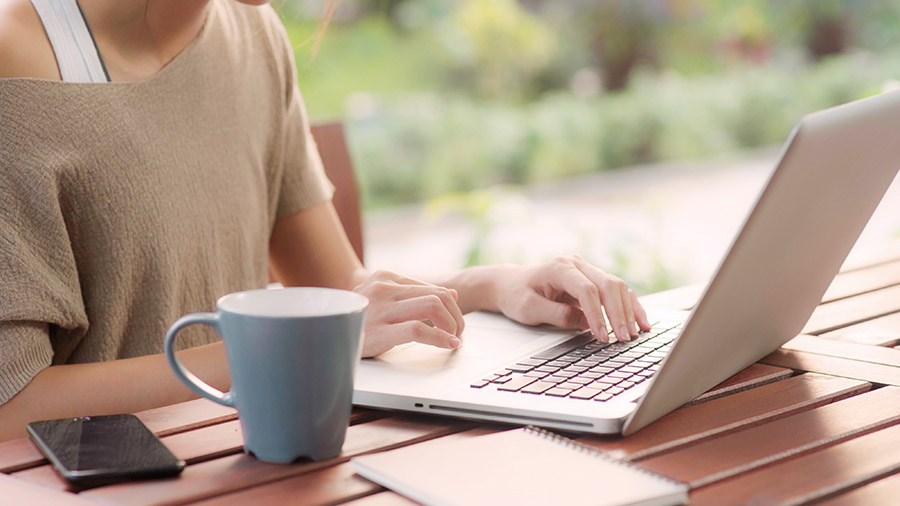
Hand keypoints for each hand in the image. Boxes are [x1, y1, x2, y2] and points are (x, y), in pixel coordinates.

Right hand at [354, 270, 464, 356]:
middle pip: (438, 295)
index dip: (451, 306)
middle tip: (458, 332)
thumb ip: (412, 294)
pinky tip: (448, 344)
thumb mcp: (381, 299)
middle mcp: (384, 288)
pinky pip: (420, 329)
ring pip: (433, 307)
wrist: (319, 331)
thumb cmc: (354, 318)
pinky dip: (441, 338)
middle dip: (455, 316)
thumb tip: (453, 295)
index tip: (455, 321)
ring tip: (454, 338)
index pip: (432, 288)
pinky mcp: (380, 330)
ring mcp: (381, 308)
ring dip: (452, 325)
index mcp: (385, 278)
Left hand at [492, 255, 650, 341]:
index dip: (598, 314)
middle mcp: (577, 264)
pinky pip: (617, 292)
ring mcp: (587, 270)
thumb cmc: (517, 296)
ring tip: (636, 334)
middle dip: (619, 314)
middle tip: (624, 339)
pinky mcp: (593, 280)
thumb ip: (556, 314)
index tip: (603, 336)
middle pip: (608, 285)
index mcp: (559, 267)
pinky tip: (641, 322)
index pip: (587, 290)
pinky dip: (630, 307)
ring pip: (617, 287)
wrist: (512, 284)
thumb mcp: (528, 309)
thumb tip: (585, 322)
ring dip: (629, 311)